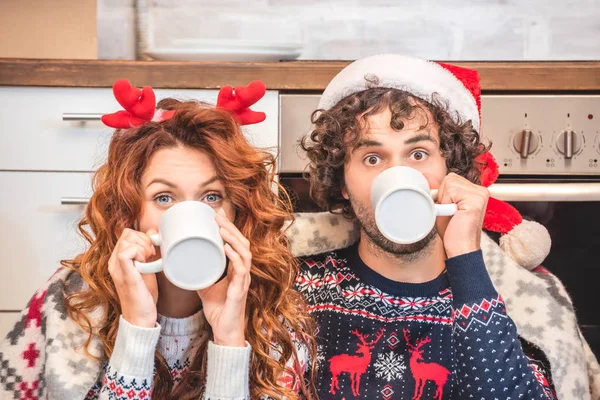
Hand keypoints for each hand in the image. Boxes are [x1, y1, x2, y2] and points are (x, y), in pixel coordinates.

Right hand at [108, 228, 158, 327]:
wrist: (141, 317)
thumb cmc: (144, 294)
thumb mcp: (147, 267)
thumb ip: (147, 252)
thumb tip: (152, 233)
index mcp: (119, 259)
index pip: (127, 234)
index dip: (143, 237)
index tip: (152, 251)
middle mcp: (114, 262)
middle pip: (127, 233)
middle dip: (144, 239)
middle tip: (151, 255)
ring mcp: (117, 268)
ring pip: (126, 239)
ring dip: (143, 246)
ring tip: (148, 259)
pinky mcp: (124, 274)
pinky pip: (125, 252)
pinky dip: (138, 252)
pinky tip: (144, 263)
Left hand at [197, 209, 250, 346]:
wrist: (224, 331)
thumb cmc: (219, 310)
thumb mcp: (205, 287)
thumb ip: (199, 275)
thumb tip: (182, 263)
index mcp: (236, 269)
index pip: (237, 243)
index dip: (229, 228)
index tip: (217, 215)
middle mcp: (243, 271)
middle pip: (242, 242)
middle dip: (230, 227)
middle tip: (217, 215)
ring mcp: (243, 279)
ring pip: (244, 252)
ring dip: (233, 237)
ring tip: (221, 227)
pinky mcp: (240, 289)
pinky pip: (241, 269)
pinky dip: (234, 256)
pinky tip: (227, 247)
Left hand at [425, 173, 488, 257]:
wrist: (459, 249)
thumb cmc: (453, 231)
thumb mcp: (441, 206)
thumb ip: (436, 190)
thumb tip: (426, 176)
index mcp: (475, 191)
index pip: (451, 178)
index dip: (443, 193)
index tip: (447, 208)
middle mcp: (480, 191)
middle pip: (450, 178)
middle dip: (443, 195)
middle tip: (450, 212)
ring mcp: (480, 194)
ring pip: (449, 183)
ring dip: (444, 199)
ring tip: (452, 213)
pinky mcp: (476, 200)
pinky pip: (451, 191)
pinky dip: (446, 202)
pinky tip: (454, 214)